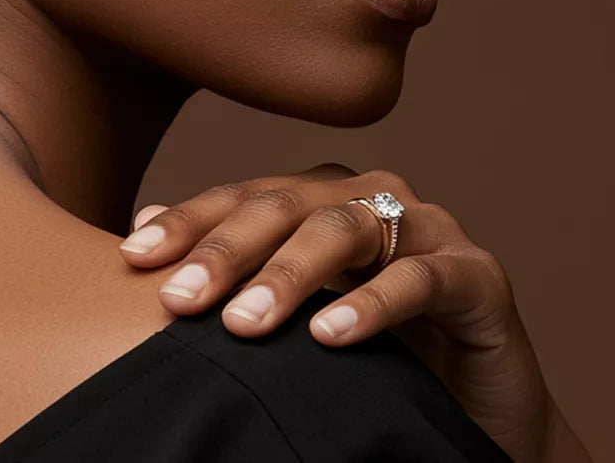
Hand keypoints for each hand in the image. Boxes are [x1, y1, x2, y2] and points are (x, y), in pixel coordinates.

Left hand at [116, 163, 590, 462]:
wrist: (475, 415)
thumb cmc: (377, 363)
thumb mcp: (295, 320)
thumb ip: (234, 276)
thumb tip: (141, 232)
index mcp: (324, 201)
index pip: (245, 198)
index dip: (188, 222)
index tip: (134, 257)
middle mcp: (377, 199)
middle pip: (289, 206)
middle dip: (227, 251)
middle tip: (179, 300)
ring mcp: (433, 231)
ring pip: (351, 228)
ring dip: (292, 274)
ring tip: (245, 324)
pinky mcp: (480, 276)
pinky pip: (423, 278)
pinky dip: (373, 304)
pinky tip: (330, 337)